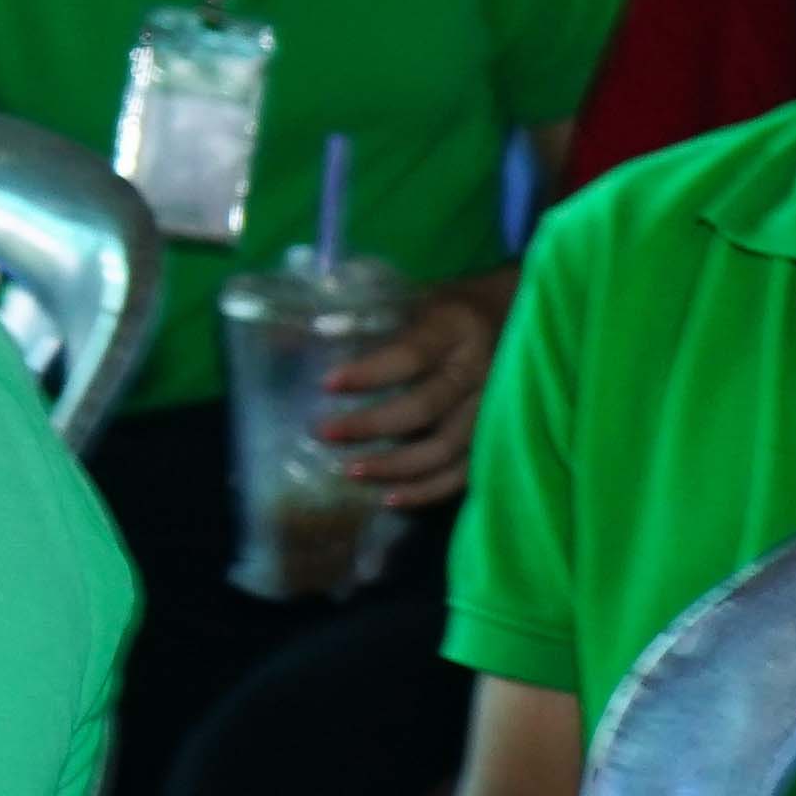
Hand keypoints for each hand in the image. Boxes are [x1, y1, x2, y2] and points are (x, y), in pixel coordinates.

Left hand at [323, 284, 512, 509]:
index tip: (326, 384)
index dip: (370, 373)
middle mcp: (480, 370)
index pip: (410, 354)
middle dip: (373, 426)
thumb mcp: (408, 298)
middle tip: (324, 433)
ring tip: (350, 471)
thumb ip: (357, 319)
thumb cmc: (445, 310)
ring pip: (446, 448)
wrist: (514, 317)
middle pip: (425, 408)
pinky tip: (392, 497)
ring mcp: (495, 408)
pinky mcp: (500, 437)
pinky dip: (430, 490)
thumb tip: (281, 339)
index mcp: (453, 327)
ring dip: (397, 466)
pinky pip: (466, 473)